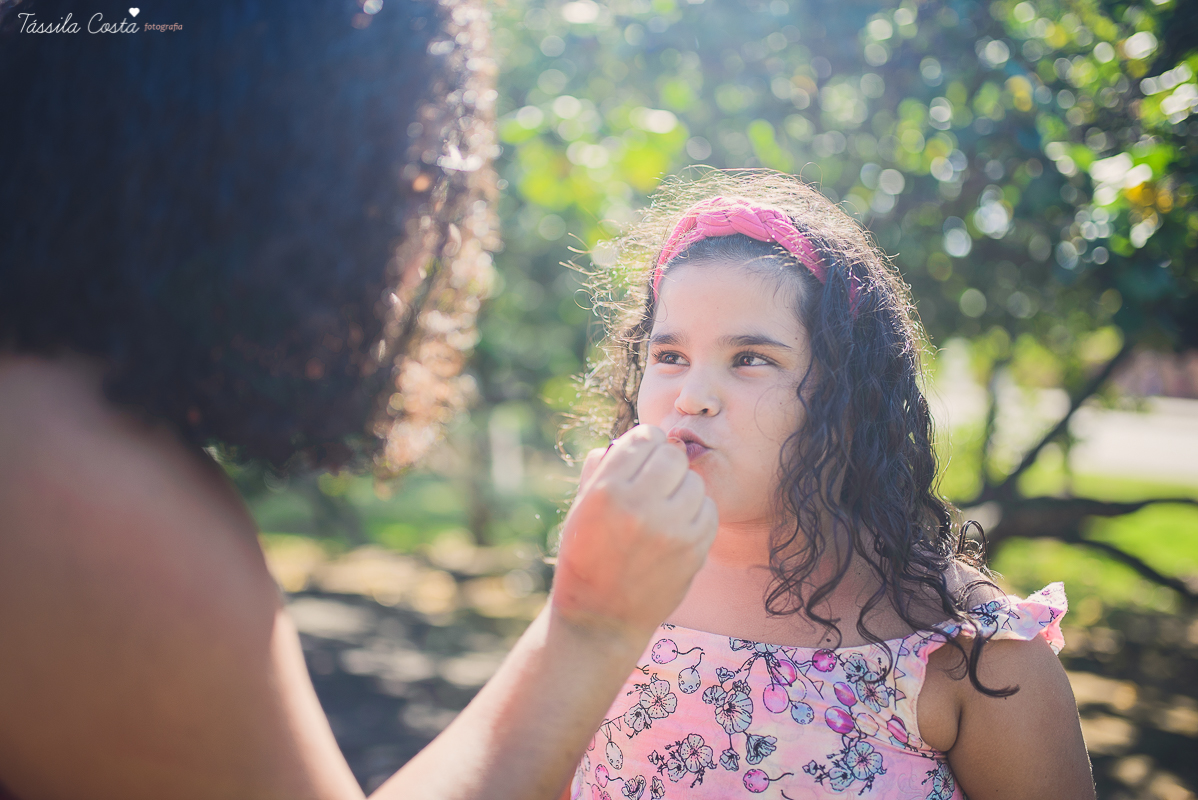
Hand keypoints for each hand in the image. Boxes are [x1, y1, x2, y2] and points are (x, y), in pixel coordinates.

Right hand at [551, 425, 717, 644]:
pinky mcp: (694, 550)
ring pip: (694, 481)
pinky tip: (677, 525)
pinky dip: (696, 512)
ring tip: (664, 507)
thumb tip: (630, 439)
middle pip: (673, 455)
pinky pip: (708, 509)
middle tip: (655, 480)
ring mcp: (671, 529)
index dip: (645, 442)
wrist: (601, 617)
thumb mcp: (580, 508)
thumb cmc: (585, 557)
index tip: (643, 454)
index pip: (644, 437)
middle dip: (664, 462)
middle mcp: (640, 506)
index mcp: (607, 491)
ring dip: (682, 488)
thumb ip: (601, 467)